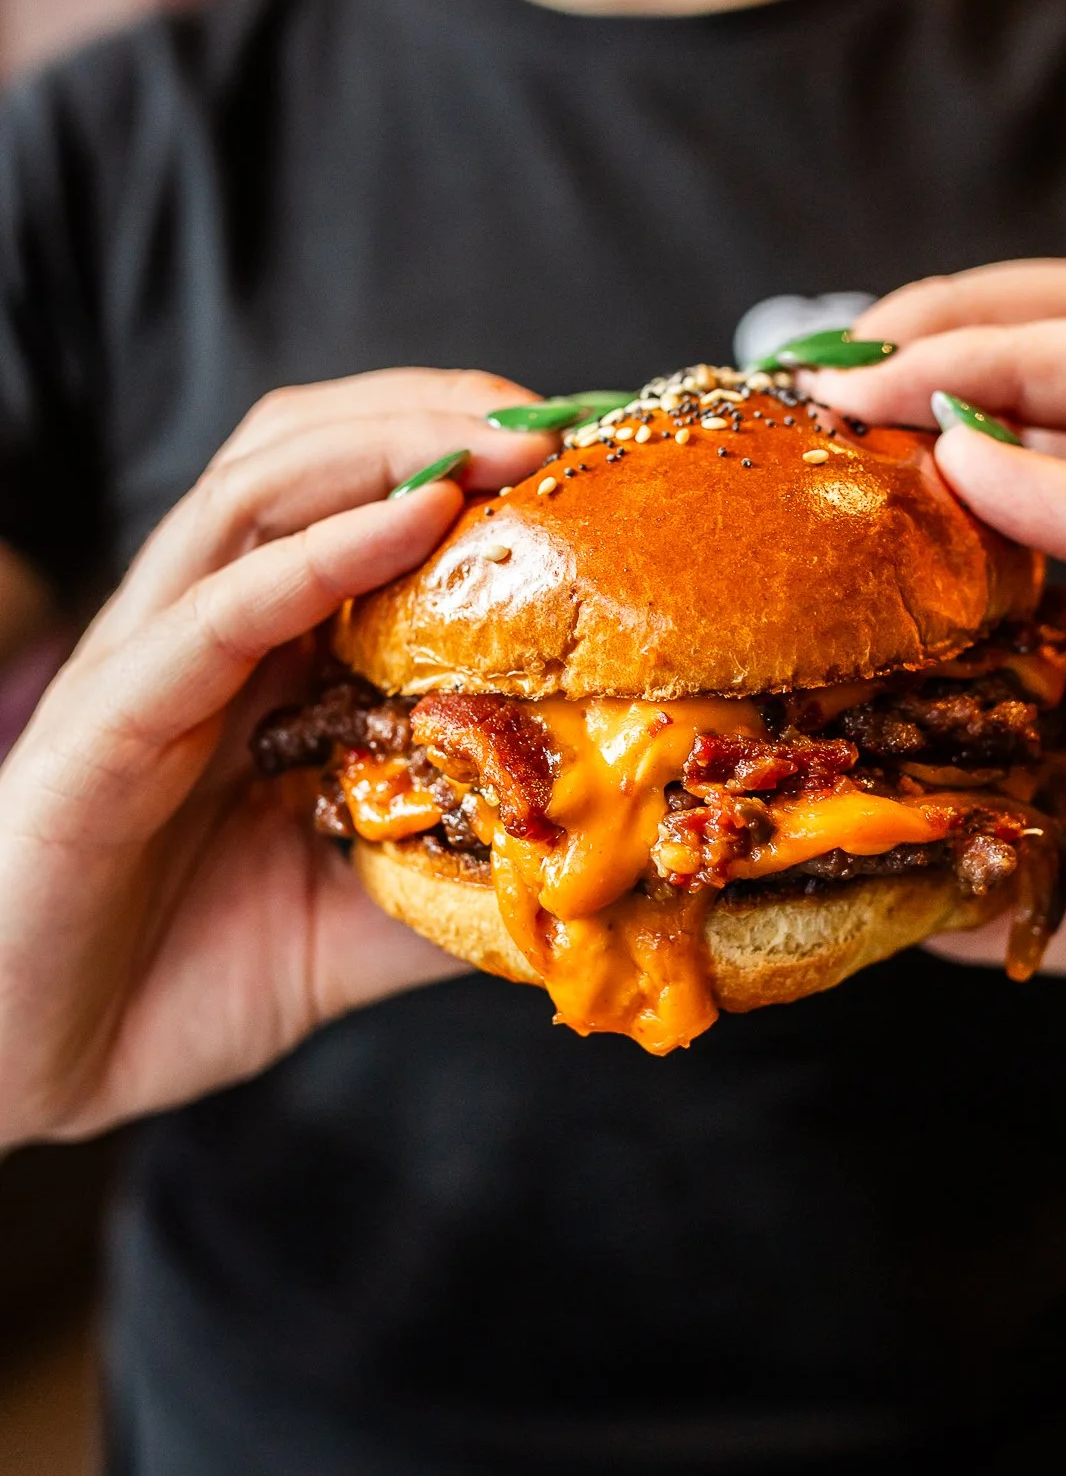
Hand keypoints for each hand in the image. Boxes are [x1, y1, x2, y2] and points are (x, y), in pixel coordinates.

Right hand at [0, 369, 552, 1143]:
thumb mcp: (356, 928)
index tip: (598, 461)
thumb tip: (594, 875)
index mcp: (266, 659)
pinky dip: (324, 548)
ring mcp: (154, 660)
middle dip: (444, 413)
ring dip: (394, 442)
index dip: (474, 459)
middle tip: (570, 424)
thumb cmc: (171, 980)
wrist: (21, 1062)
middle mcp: (208, 630)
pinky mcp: (112, 717)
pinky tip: (417, 513)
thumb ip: (456, 885)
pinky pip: (220, 607)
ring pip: (261, 490)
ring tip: (511, 438)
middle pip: (314, 453)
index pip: (362, 501)